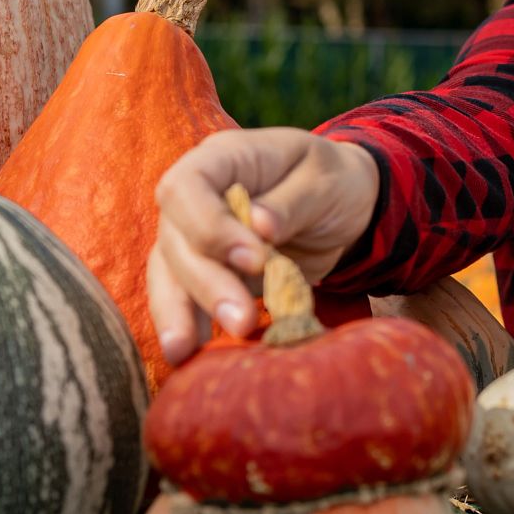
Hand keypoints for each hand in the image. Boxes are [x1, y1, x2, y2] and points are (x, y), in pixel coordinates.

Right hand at [147, 128, 379, 365]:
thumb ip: (292, 201)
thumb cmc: (332, 180)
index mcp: (221, 158)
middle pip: (176, 240)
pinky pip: (184, 298)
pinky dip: (188, 325)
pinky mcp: (207, 272)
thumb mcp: (324, 179)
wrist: (344, 203)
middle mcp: (196, 197)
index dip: (210, 227)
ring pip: (169, 274)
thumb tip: (260, 226)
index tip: (254, 260)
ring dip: (179, 314)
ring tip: (186, 352)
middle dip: (205, 284)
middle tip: (242, 320)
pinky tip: (189, 355)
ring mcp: (195, 236)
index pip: (186, 187)